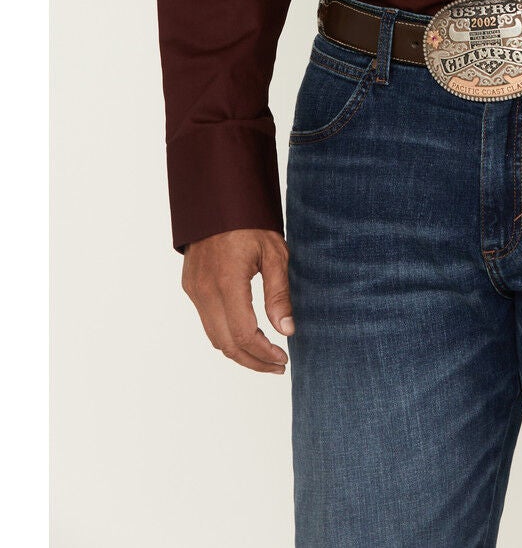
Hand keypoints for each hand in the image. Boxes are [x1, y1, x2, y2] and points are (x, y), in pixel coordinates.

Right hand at [180, 228, 294, 373]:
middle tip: (277, 365)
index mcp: (227, 281)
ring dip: (238, 351)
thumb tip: (287, 330)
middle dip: (252, 361)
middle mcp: (204, 290)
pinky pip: (207, 321)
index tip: (283, 359)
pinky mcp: (190, 286)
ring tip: (265, 355)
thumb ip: (279, 294)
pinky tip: (247, 334)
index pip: (243, 334)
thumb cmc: (251, 222)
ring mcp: (193, 289)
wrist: (219, 199)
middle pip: (226, 344)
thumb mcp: (275, 254)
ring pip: (214, 336)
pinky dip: (226, 334)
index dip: (264, 353)